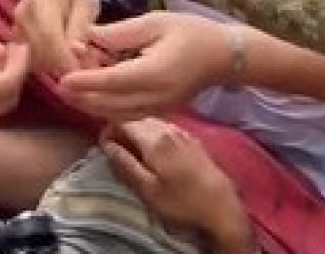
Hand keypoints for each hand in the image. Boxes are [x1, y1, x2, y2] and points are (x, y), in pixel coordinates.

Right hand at [13, 0, 101, 75]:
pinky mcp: (16, 35)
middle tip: (86, 67)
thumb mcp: (87, 2)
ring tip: (78, 60)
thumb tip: (77, 52)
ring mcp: (16, 26)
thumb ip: (80, 27)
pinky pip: (31, 57)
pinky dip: (48, 63)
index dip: (67, 62)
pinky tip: (64, 57)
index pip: (51, 40)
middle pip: (41, 54)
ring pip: (35, 60)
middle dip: (64, 67)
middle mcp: (23, 16)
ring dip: (57, 67)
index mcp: (42, 3)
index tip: (86, 73)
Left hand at [57, 11, 236, 120]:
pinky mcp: (159, 112)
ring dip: (90, 105)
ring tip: (70, 91)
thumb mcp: (155, 22)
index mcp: (155, 72)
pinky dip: (105, 108)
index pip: (112, 81)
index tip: (63, 78)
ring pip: (115, 115)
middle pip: (109, 105)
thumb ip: (121, 33)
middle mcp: (155, 97)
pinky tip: (92, 96)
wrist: (224, 57)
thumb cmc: (191, 32)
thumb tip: (88, 37)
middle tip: (58, 85)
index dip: (85, 81)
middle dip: (81, 97)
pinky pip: (126, 115)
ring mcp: (158, 109)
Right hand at [101, 118, 252, 250]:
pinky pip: (166, 127)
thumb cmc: (181, 201)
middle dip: (122, 129)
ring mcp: (182, 132)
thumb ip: (125, 163)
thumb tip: (106, 144)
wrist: (221, 205)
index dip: (108, 129)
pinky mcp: (192, 139)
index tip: (103, 145)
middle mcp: (167, 129)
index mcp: (153, 139)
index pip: (122, 121)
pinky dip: (154, 133)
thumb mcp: (147, 188)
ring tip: (133, 148)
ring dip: (138, 130)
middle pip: (137, 118)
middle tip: (115, 147)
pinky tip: (155, 149)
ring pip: (152, 121)